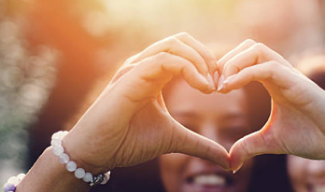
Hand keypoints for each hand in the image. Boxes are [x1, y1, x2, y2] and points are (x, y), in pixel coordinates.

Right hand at [62, 32, 229, 173]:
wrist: (98, 153)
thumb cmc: (128, 142)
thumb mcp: (174, 139)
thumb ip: (200, 145)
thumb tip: (227, 161)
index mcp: (155, 75)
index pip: (185, 51)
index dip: (207, 64)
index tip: (220, 87)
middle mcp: (145, 66)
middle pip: (181, 40)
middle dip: (206, 56)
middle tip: (219, 81)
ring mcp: (136, 69)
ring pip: (174, 45)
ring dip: (199, 61)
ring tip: (210, 85)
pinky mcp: (130, 77)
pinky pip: (163, 60)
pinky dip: (188, 68)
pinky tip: (201, 87)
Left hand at [220, 40, 324, 170]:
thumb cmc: (314, 137)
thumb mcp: (271, 141)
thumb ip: (249, 146)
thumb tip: (230, 162)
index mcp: (274, 82)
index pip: (244, 60)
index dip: (224, 69)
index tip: (211, 90)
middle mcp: (281, 73)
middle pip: (248, 47)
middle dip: (225, 61)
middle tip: (213, 86)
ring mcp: (290, 75)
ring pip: (256, 49)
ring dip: (233, 63)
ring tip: (221, 86)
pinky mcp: (298, 83)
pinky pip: (267, 67)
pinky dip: (244, 73)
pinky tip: (230, 88)